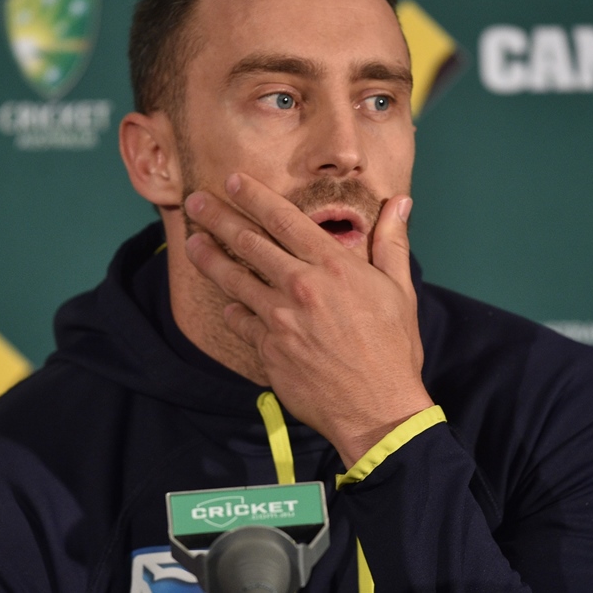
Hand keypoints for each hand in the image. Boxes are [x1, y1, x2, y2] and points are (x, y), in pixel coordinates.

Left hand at [183, 173, 433, 466]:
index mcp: (332, 265)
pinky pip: (241, 321)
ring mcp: (279, 319)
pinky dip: (233, 310)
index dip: (253, 196)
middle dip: (217, 217)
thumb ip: (392, 242)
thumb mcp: (401, 290)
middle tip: (196, 201)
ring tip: (192, 242)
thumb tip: (401, 202)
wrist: (378, 410)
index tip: (232, 181)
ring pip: (233, 279)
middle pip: (248, 241)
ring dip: (209, 257)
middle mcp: (300, 286)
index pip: (283, 218)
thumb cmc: (394, 349)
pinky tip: (226, 303)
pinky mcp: (267, 349)